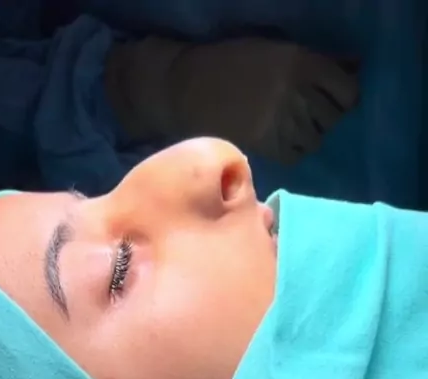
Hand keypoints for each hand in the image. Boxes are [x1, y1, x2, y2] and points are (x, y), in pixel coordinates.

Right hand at [170, 38, 359, 164]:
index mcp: (302, 63)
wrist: (191, 88)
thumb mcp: (279, 51)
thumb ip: (319, 60)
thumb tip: (356, 66)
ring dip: (306, 136)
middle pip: (332, 118)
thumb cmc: (236, 63)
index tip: (335, 99)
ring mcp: (282, 122)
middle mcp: (297, 93)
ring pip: (314, 140)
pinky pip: (295, 156)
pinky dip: (291, 151)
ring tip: (288, 127)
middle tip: (305, 113)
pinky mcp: (267, 145)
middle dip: (323, 117)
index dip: (345, 97)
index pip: (347, 91)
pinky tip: (278, 141)